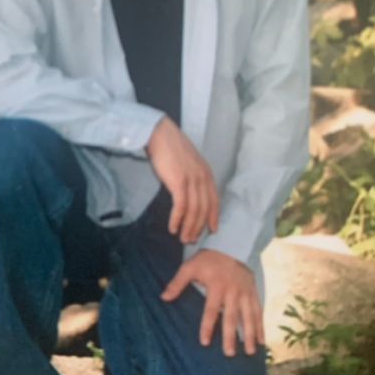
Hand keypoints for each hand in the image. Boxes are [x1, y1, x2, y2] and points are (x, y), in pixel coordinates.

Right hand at [146, 117, 218, 243]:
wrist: (160, 134)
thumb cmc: (170, 148)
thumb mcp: (188, 162)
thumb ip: (193, 176)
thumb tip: (189, 193)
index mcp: (207, 173)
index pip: (214, 200)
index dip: (214, 217)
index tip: (212, 230)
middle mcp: (203, 178)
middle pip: (205, 209)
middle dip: (199, 227)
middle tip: (191, 240)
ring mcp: (192, 180)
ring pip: (194, 211)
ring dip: (188, 228)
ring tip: (182, 238)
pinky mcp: (179, 182)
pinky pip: (181, 207)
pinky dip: (177, 220)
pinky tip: (172, 228)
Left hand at [161, 249, 263, 355]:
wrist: (232, 245)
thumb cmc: (208, 259)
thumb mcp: (190, 266)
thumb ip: (177, 283)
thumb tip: (163, 297)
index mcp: (217, 286)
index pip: (211, 310)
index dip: (207, 326)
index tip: (205, 342)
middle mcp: (233, 291)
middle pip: (232, 316)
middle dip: (230, 336)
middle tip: (229, 354)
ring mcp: (245, 292)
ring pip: (248, 316)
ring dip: (249, 335)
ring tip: (249, 352)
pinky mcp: (253, 292)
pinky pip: (258, 311)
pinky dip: (261, 326)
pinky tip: (261, 341)